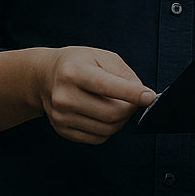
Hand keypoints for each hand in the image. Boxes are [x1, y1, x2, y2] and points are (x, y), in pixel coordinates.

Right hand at [37, 47, 153, 143]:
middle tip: (134, 100)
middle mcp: (64, 96)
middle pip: (111, 113)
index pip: (107, 87)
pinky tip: (105, 115)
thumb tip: (142, 95)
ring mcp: (61, 116)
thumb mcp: (101, 56)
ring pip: (107, 129)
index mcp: (73, 72)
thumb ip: (124, 74)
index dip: (132, 94)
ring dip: (121, 120)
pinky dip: (109, 129)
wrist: (45, 77)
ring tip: (119, 106)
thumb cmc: (76, 64)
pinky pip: (98, 138)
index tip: (149, 97)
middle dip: (130, 108)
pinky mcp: (63, 130)